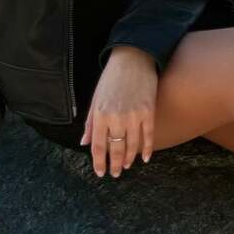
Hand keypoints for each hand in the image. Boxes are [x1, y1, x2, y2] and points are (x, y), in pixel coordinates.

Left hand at [81, 45, 157, 177]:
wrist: (132, 59)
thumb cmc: (111, 79)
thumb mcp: (95, 99)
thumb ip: (90, 123)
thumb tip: (84, 143)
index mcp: (100, 115)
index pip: (98, 146)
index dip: (99, 162)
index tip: (101, 172)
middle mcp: (116, 118)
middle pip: (116, 149)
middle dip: (115, 164)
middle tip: (116, 174)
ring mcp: (134, 116)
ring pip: (132, 145)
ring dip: (130, 159)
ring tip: (127, 166)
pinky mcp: (148, 112)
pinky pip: (148, 136)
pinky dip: (147, 149)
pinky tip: (144, 158)